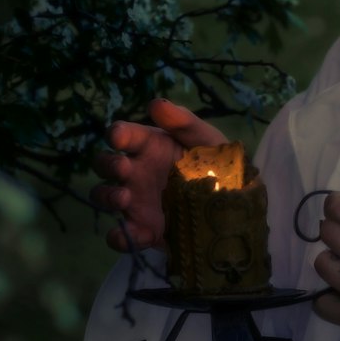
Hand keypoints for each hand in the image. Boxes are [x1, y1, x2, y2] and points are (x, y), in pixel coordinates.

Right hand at [90, 98, 227, 251]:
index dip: (117, 134)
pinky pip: (121, 235)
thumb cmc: (217, 164)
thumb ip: (183, 122)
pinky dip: (120, 236)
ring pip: (104, 196)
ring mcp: (137, 202)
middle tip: (124, 168)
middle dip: (108, 164)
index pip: (123, 135)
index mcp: (149, 146)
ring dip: (107, 196)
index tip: (119, 137)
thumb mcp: (206, 140)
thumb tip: (155, 104)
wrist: (234, 206)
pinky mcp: (144, 230)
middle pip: (105, 165)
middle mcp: (136, 172)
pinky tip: (134, 233)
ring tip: (124, 198)